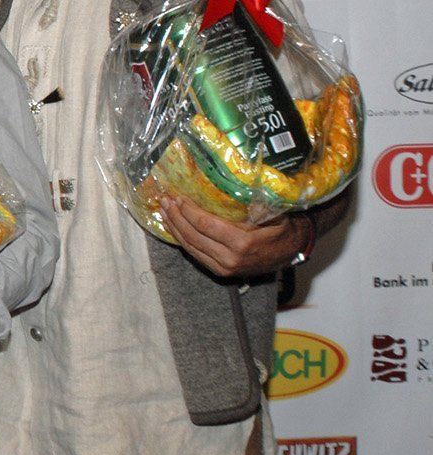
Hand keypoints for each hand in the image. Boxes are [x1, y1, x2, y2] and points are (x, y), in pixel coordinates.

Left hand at [160, 197, 309, 277]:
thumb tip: (239, 183)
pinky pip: (195, 255)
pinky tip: (174, 227)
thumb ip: (257, 202)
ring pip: (190, 247)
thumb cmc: (281, 228)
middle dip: (176, 218)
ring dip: (174, 229)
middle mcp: (230, 258)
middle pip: (193, 236)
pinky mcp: (220, 272)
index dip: (188, 211)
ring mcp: (223, 268)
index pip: (205, 225)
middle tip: (164, 201)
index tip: (178, 197)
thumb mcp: (274, 213)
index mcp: (242, 243)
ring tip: (163, 212)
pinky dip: (182, 241)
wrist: (291, 252)